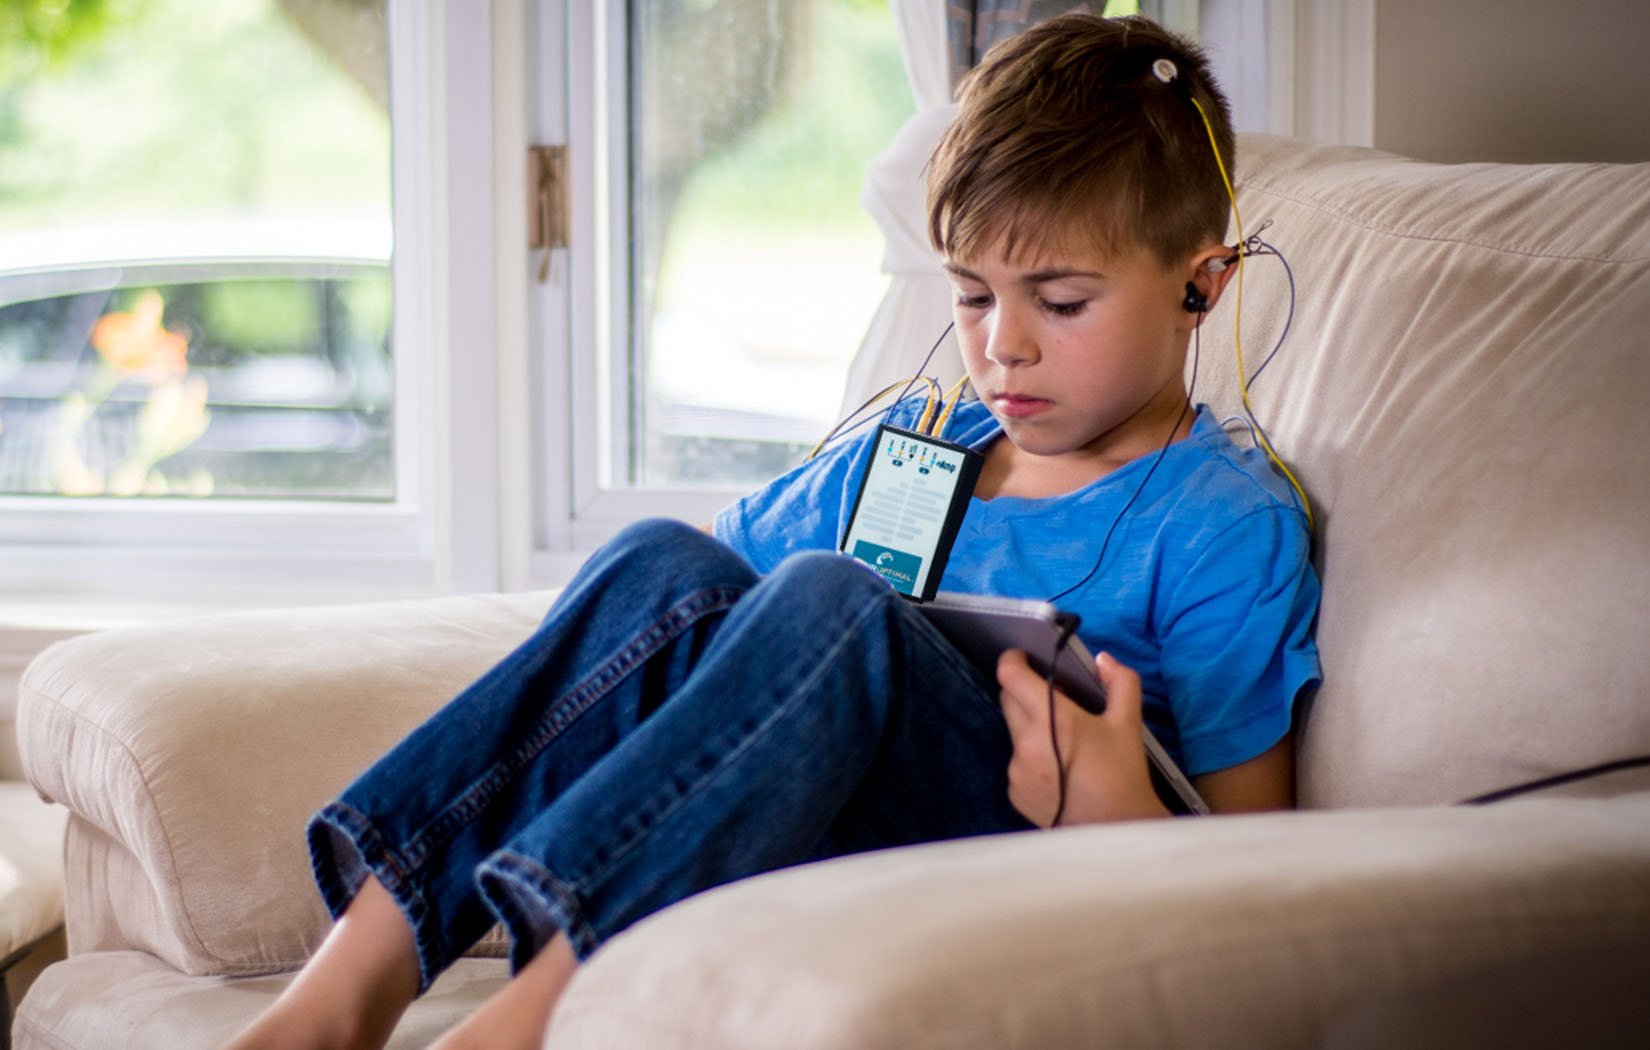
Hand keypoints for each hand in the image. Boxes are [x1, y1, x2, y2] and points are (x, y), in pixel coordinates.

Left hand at [997, 649, 1169, 826]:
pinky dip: (1030, 757)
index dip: (1012, 659)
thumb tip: (1101, 661)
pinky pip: (1016, 762)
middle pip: (1008, 699)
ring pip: (1014, 732)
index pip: (1011, 675)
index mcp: (1053, 720)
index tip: (1021, 656)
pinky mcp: (1014, 791)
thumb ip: (1120, 681)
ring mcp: (1016, 770)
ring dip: (1030, 727)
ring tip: (1062, 742)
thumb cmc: (1124, 775)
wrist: (1116, 831)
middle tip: (1052, 697)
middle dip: (1025, 691)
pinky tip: (1057, 770)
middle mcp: (1026, 743)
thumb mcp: (1129, 723)